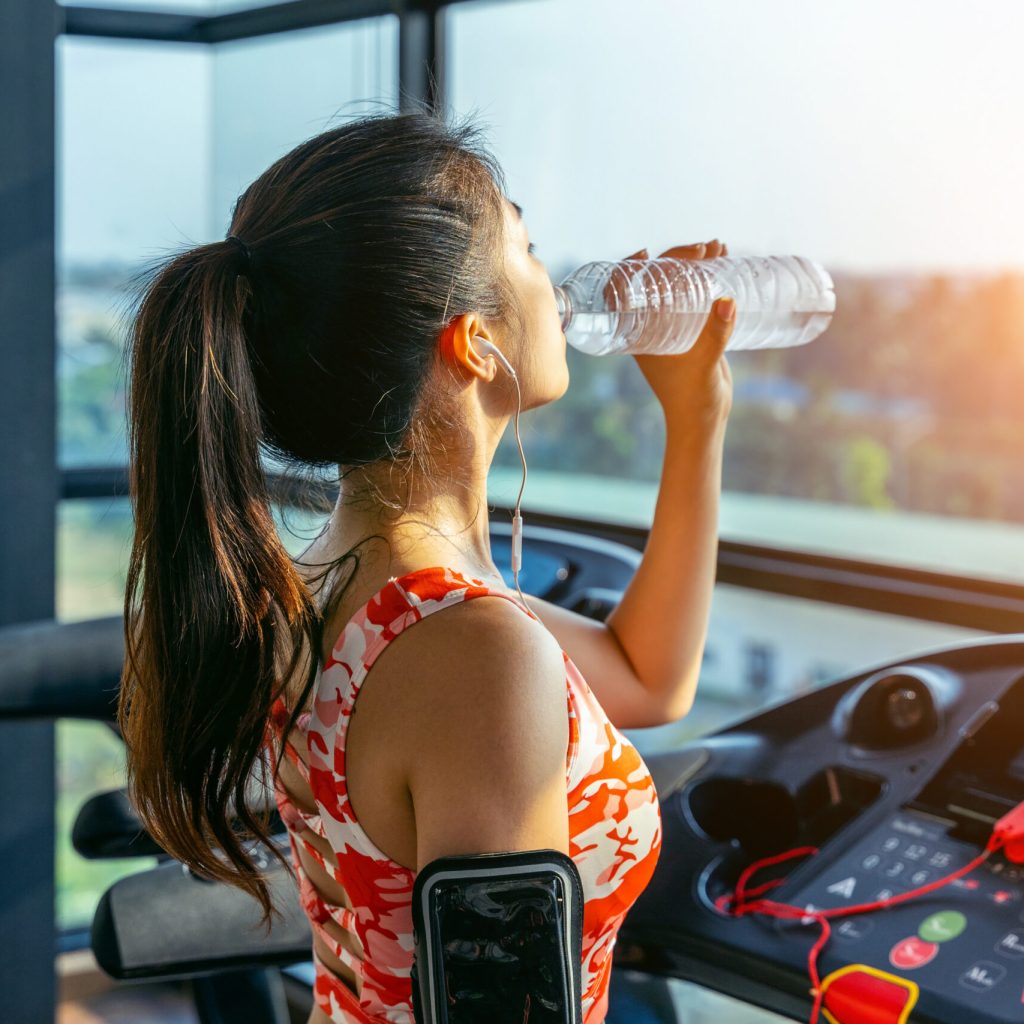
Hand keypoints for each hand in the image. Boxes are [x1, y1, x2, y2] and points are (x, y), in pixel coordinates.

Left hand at [613, 240, 734, 432]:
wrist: (704, 420)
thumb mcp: (704, 364)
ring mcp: (672, 326)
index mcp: (639, 334)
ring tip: (719, 248)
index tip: (646, 253)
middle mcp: (651, 327)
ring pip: (678, 285)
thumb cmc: (694, 398)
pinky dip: (707, 277)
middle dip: (677, 257)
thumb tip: (727, 300)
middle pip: (656, 280)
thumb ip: (716, 335)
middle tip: (703, 249)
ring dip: (696, 263)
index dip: (629, 268)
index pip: (624, 292)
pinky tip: (724, 261)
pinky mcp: (692, 329)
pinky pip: (695, 295)